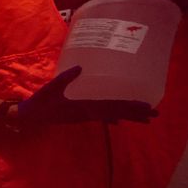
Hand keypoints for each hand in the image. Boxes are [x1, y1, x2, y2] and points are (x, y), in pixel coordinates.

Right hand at [16, 66, 154, 124]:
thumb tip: (81, 67)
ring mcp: (86, 116)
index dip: (130, 107)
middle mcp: (89, 113)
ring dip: (128, 116)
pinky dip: (112, 118)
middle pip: (117, 114)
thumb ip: (67, 77)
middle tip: (155, 114)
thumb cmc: (41, 102)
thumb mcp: (53, 87)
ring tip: (146, 118)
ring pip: (112, 116)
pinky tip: (120, 121)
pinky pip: (101, 117)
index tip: (147, 108)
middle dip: (136, 114)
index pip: (112, 107)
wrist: (32, 117)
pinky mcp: (81, 116)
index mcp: (84, 107)